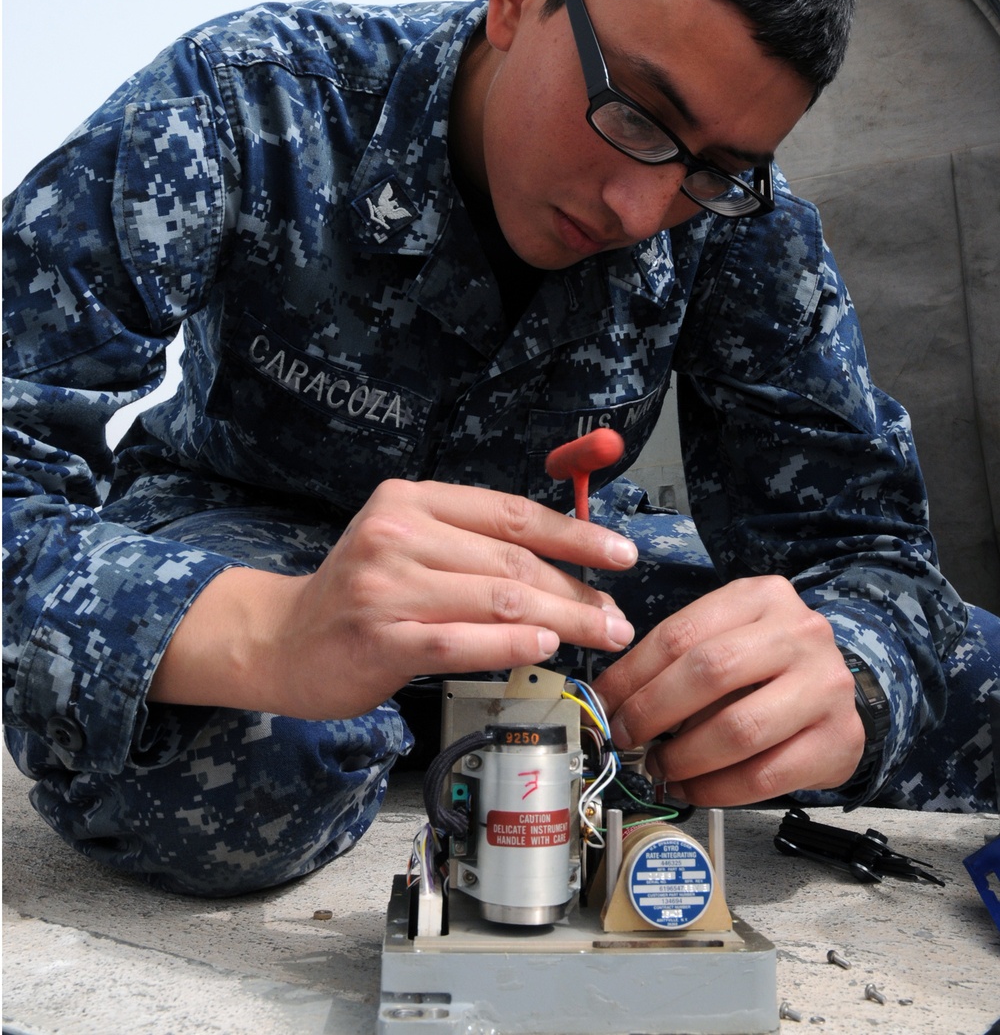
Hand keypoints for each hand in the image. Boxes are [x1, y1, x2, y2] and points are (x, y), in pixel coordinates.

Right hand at [150, 478, 636, 719]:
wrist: (281, 640)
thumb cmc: (360, 594)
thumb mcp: (407, 543)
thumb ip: (471, 543)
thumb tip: (565, 563)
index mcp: (410, 499)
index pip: (510, 511)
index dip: (574, 532)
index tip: (621, 552)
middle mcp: (398, 533)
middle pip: (512, 558)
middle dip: (577, 587)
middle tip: (617, 613)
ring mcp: (388, 586)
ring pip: (497, 598)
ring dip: (561, 619)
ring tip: (601, 633)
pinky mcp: (383, 638)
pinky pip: (463, 641)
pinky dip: (512, 644)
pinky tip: (546, 648)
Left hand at [593, 576, 864, 806]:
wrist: (843, 690)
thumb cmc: (767, 664)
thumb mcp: (728, 636)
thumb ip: (678, 657)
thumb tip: (611, 699)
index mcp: (761, 597)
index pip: (682, 633)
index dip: (632, 674)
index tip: (602, 702)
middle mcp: (800, 633)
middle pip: (710, 672)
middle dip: (653, 711)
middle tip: (624, 737)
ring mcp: (826, 685)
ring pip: (738, 729)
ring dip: (683, 757)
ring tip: (657, 768)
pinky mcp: (838, 739)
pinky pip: (764, 776)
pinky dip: (716, 790)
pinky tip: (691, 788)